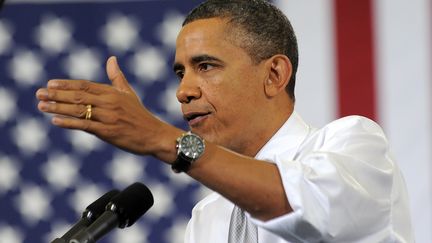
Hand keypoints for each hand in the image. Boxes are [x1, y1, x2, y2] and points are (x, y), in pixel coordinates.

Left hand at [36, 56, 180, 160]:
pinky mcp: (108, 132)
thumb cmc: (139, 115)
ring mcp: (108, 118)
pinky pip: (85, 126)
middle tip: (39, 93)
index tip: (50, 84)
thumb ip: (117, 77)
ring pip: (79, 110)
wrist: (154, 135)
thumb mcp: (129, 93)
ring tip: (41, 106)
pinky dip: (69, 123)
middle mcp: (109, 103)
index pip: (85, 86)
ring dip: (58, 108)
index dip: (66, 84)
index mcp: (112, 93)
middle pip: (79, 96)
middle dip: (57, 95)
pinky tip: (56, 121)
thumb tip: (111, 59)